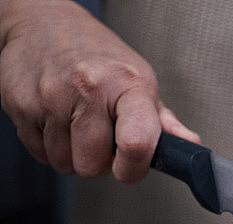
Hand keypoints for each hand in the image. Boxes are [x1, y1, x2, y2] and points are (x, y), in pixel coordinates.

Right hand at [0, 0, 198, 182]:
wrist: (43, 24)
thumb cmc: (100, 57)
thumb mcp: (139, 81)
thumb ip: (163, 121)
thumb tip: (190, 146)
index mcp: (127, 85)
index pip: (137, 143)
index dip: (134, 168)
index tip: (131, 166)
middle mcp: (88, 89)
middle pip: (93, 166)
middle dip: (99, 161)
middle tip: (102, 136)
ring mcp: (51, 97)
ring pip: (65, 165)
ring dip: (74, 154)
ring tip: (78, 124)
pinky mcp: (20, 106)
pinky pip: (40, 155)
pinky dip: (50, 147)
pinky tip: (57, 120)